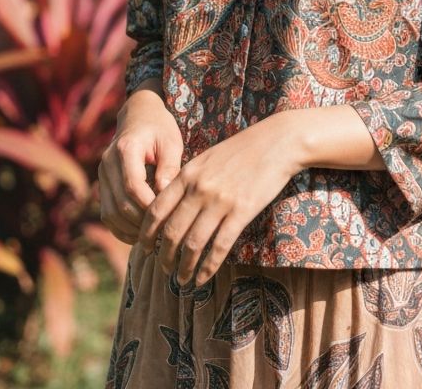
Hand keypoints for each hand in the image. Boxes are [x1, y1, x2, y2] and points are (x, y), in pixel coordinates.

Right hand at [98, 81, 183, 244]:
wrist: (138, 115)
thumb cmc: (159, 128)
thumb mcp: (171, 142)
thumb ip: (169, 168)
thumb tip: (165, 197)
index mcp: (125, 149)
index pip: (133, 187)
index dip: (149, 206)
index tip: (169, 216)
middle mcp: (107, 163)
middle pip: (120, 204)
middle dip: (142, 222)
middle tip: (165, 230)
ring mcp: (102, 175)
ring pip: (110, 213)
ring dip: (131, 229)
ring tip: (154, 235)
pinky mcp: (103, 185)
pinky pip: (107, 214)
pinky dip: (121, 228)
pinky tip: (140, 232)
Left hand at [137, 113, 302, 287]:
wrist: (276, 142)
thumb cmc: (241, 150)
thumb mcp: (207, 159)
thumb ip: (188, 180)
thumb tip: (172, 206)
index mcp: (188, 175)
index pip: (157, 210)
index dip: (147, 234)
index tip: (145, 247)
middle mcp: (199, 189)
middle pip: (172, 231)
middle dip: (164, 256)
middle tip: (163, 268)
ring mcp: (220, 201)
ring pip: (193, 244)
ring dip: (184, 267)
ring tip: (181, 280)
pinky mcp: (241, 212)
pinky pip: (219, 246)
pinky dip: (208, 267)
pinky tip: (202, 278)